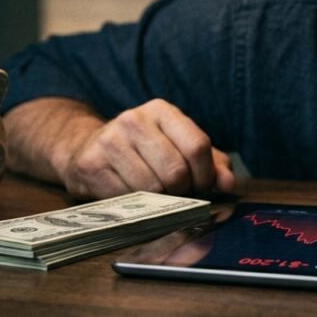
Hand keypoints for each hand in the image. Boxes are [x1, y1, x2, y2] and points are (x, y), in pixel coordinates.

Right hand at [60, 99, 234, 198]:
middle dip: (182, 191)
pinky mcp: (91, 164)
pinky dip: (135, 205)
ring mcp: (110, 141)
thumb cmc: (145, 151)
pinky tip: (131, 195)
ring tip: (154, 193)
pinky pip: (126, 198)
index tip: (202, 186)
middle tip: (176, 193)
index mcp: (162, 111)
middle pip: (175, 171)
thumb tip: (229, 184)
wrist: (87, 147)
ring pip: (152, 188)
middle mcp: (134, 120)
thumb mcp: (180, 148)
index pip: (197, 146)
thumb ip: (212, 164)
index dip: (205, 175)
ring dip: (158, 200)